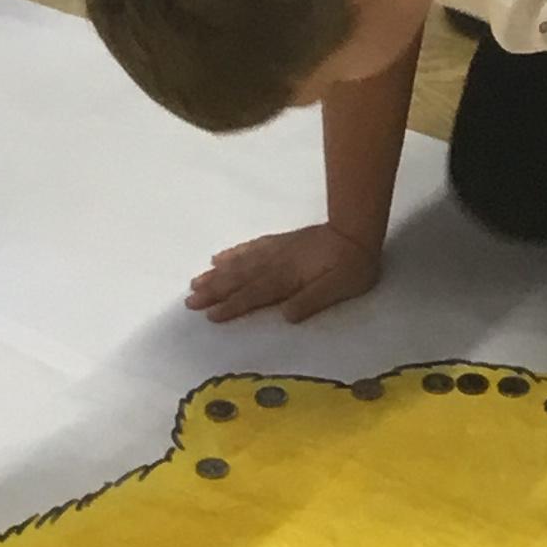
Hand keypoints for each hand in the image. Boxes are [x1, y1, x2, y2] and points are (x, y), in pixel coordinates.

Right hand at [185, 224, 381, 323]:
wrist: (357, 231)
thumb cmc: (353, 266)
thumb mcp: (339, 288)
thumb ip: (312, 300)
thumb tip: (285, 315)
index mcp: (287, 278)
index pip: (254, 294)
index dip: (232, 305)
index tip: (209, 315)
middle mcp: (275, 263)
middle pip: (239, 278)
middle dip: (213, 291)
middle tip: (189, 301)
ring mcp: (275, 251)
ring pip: (240, 263)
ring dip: (217, 274)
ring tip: (195, 281)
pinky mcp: (279, 243)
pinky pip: (250, 248)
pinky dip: (233, 253)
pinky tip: (219, 258)